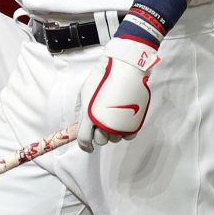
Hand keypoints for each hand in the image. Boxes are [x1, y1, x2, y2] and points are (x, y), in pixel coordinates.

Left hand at [77, 37, 159, 152]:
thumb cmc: (102, 77)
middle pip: (100, 141)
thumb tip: (80, 122)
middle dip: (99, 135)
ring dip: (113, 132)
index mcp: (89, 117)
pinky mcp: (133, 122)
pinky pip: (128, 135)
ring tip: (114, 118)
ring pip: (114, 139)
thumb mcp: (84, 92)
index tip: (88, 146)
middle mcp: (103, 124)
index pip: (84, 140)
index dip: (85, 146)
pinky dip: (126, 132)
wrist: (124, 68)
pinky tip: (124, 122)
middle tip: (102, 124)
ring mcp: (119, 124)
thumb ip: (80, 110)